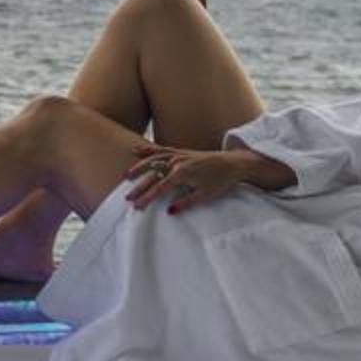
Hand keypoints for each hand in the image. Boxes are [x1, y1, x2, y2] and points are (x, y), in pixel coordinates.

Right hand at [123, 146, 254, 214]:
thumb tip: (169, 211)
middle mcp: (178, 161)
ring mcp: (179, 154)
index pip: (160, 187)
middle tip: (127, 197)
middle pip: (153, 174)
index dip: (147, 197)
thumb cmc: (221, 180)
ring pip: (154, 159)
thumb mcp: (205, 195)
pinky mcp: (181, 151)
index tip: (137, 206)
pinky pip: (161, 149)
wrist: (233, 163)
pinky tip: (136, 149)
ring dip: (139, 167)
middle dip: (139, 186)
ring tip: (126, 175)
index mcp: (183, 173)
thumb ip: (186, 203)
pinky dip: (148, 149)